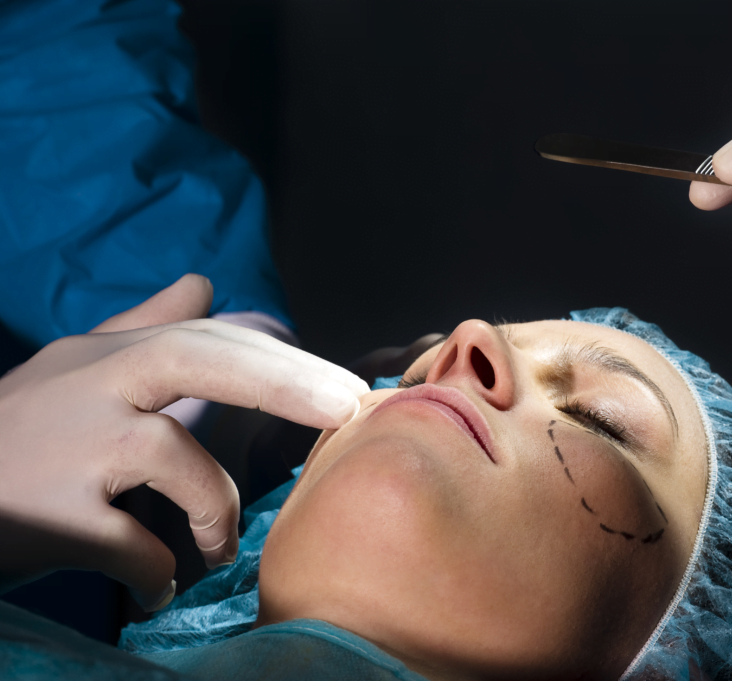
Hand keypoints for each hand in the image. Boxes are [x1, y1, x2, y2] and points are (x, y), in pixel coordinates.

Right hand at [0, 275, 368, 609]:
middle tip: (348, 409)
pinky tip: (158, 588)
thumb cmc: (15, 432)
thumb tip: (204, 284)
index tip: (348, 389)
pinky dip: (156, 572)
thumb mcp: (74, 367)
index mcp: (108, 357)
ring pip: (174, 458)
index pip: (207, 337)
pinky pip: (131, 544)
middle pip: (195, 357)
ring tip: (216, 549)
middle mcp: (91, 387)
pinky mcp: (49, 516)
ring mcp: (69, 448)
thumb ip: (144, 327)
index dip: (283, 359)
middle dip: (283, 379)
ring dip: (216, 512)